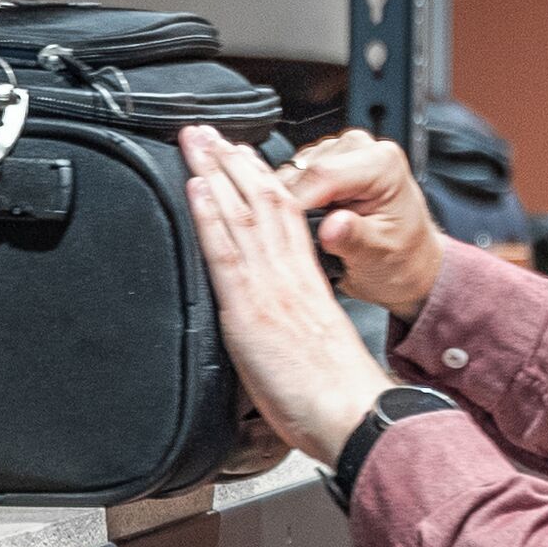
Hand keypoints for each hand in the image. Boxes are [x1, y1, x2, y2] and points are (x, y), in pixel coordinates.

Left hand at [181, 126, 392, 467]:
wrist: (352, 416)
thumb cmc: (337, 400)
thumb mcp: (317, 354)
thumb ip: (294, 329)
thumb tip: (273, 334)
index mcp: (308, 285)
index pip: (284, 218)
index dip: (261, 181)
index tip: (242, 156)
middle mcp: (290, 277)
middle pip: (262, 202)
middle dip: (232, 162)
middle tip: (208, 130)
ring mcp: (271, 288)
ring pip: (243, 214)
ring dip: (214, 172)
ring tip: (196, 140)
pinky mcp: (251, 309)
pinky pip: (227, 251)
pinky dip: (210, 215)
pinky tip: (196, 187)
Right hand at [277, 129, 443, 316]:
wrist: (408, 259)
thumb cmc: (401, 255)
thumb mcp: (380, 254)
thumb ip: (354, 238)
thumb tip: (330, 228)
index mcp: (382, 163)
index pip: (323, 174)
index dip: (297, 203)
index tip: (285, 231)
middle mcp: (360, 148)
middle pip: (302, 171)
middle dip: (291, 207)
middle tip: (295, 240)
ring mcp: (339, 151)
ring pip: (290, 173)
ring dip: (289, 205)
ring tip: (305, 233)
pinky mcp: (322, 161)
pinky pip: (290, 178)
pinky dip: (290, 202)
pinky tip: (304, 222)